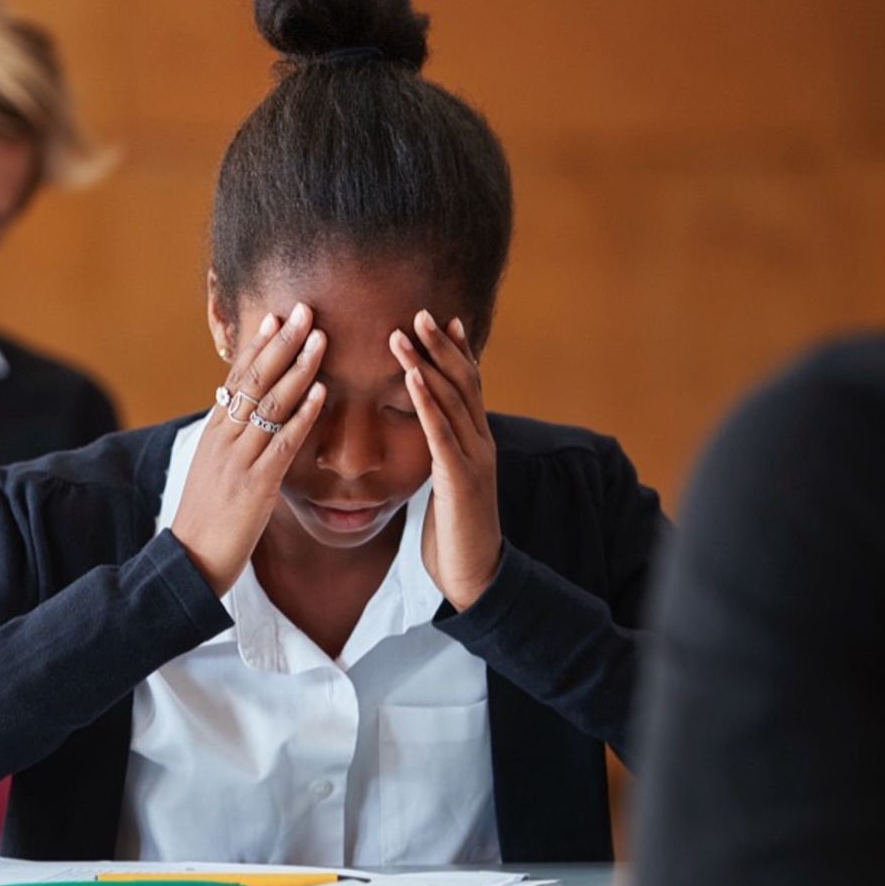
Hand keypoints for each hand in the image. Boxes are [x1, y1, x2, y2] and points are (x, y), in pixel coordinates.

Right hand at [174, 301, 328, 595]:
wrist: (190, 561)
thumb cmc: (206, 520)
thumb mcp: (212, 472)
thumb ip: (230, 444)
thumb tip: (243, 420)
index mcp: (213, 434)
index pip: (235, 379)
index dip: (257, 346)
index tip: (275, 317)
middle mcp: (223, 439)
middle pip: (253, 380)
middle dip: (280, 343)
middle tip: (304, 310)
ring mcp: (238, 460)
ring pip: (270, 404)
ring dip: (298, 368)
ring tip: (320, 338)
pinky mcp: (255, 484)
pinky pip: (283, 442)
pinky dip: (303, 415)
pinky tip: (322, 392)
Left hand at [391, 310, 500, 610]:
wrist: (475, 575)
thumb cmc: (454, 533)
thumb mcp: (448, 485)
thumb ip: (442, 456)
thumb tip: (428, 438)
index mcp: (476, 443)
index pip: (469, 387)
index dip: (456, 352)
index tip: (441, 319)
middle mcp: (480, 442)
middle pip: (463, 382)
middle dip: (441, 346)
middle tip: (419, 311)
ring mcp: (474, 458)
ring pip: (451, 400)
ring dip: (426, 363)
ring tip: (403, 333)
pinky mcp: (460, 478)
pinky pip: (441, 432)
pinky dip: (426, 402)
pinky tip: (410, 378)